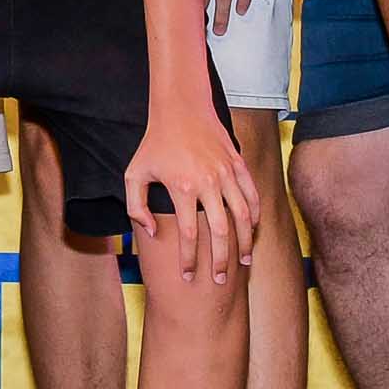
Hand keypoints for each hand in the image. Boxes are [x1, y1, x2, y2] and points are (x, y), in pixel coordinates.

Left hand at [124, 100, 261, 284]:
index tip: (187, 276)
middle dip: (221, 261)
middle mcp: (208, 182)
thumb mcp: (134, 174)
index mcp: (182, 187)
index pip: (189, 235)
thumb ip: (136, 207)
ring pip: (243, 216)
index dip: (189, 260)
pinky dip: (255, 215)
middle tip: (219, 280)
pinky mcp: (238, 164)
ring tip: (243, 262)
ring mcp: (226, 173)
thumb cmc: (155, 143)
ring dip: (244, 242)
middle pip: (221, 232)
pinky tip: (252, 229)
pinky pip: (252, 195)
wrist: (180, 107)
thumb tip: (154, 233)